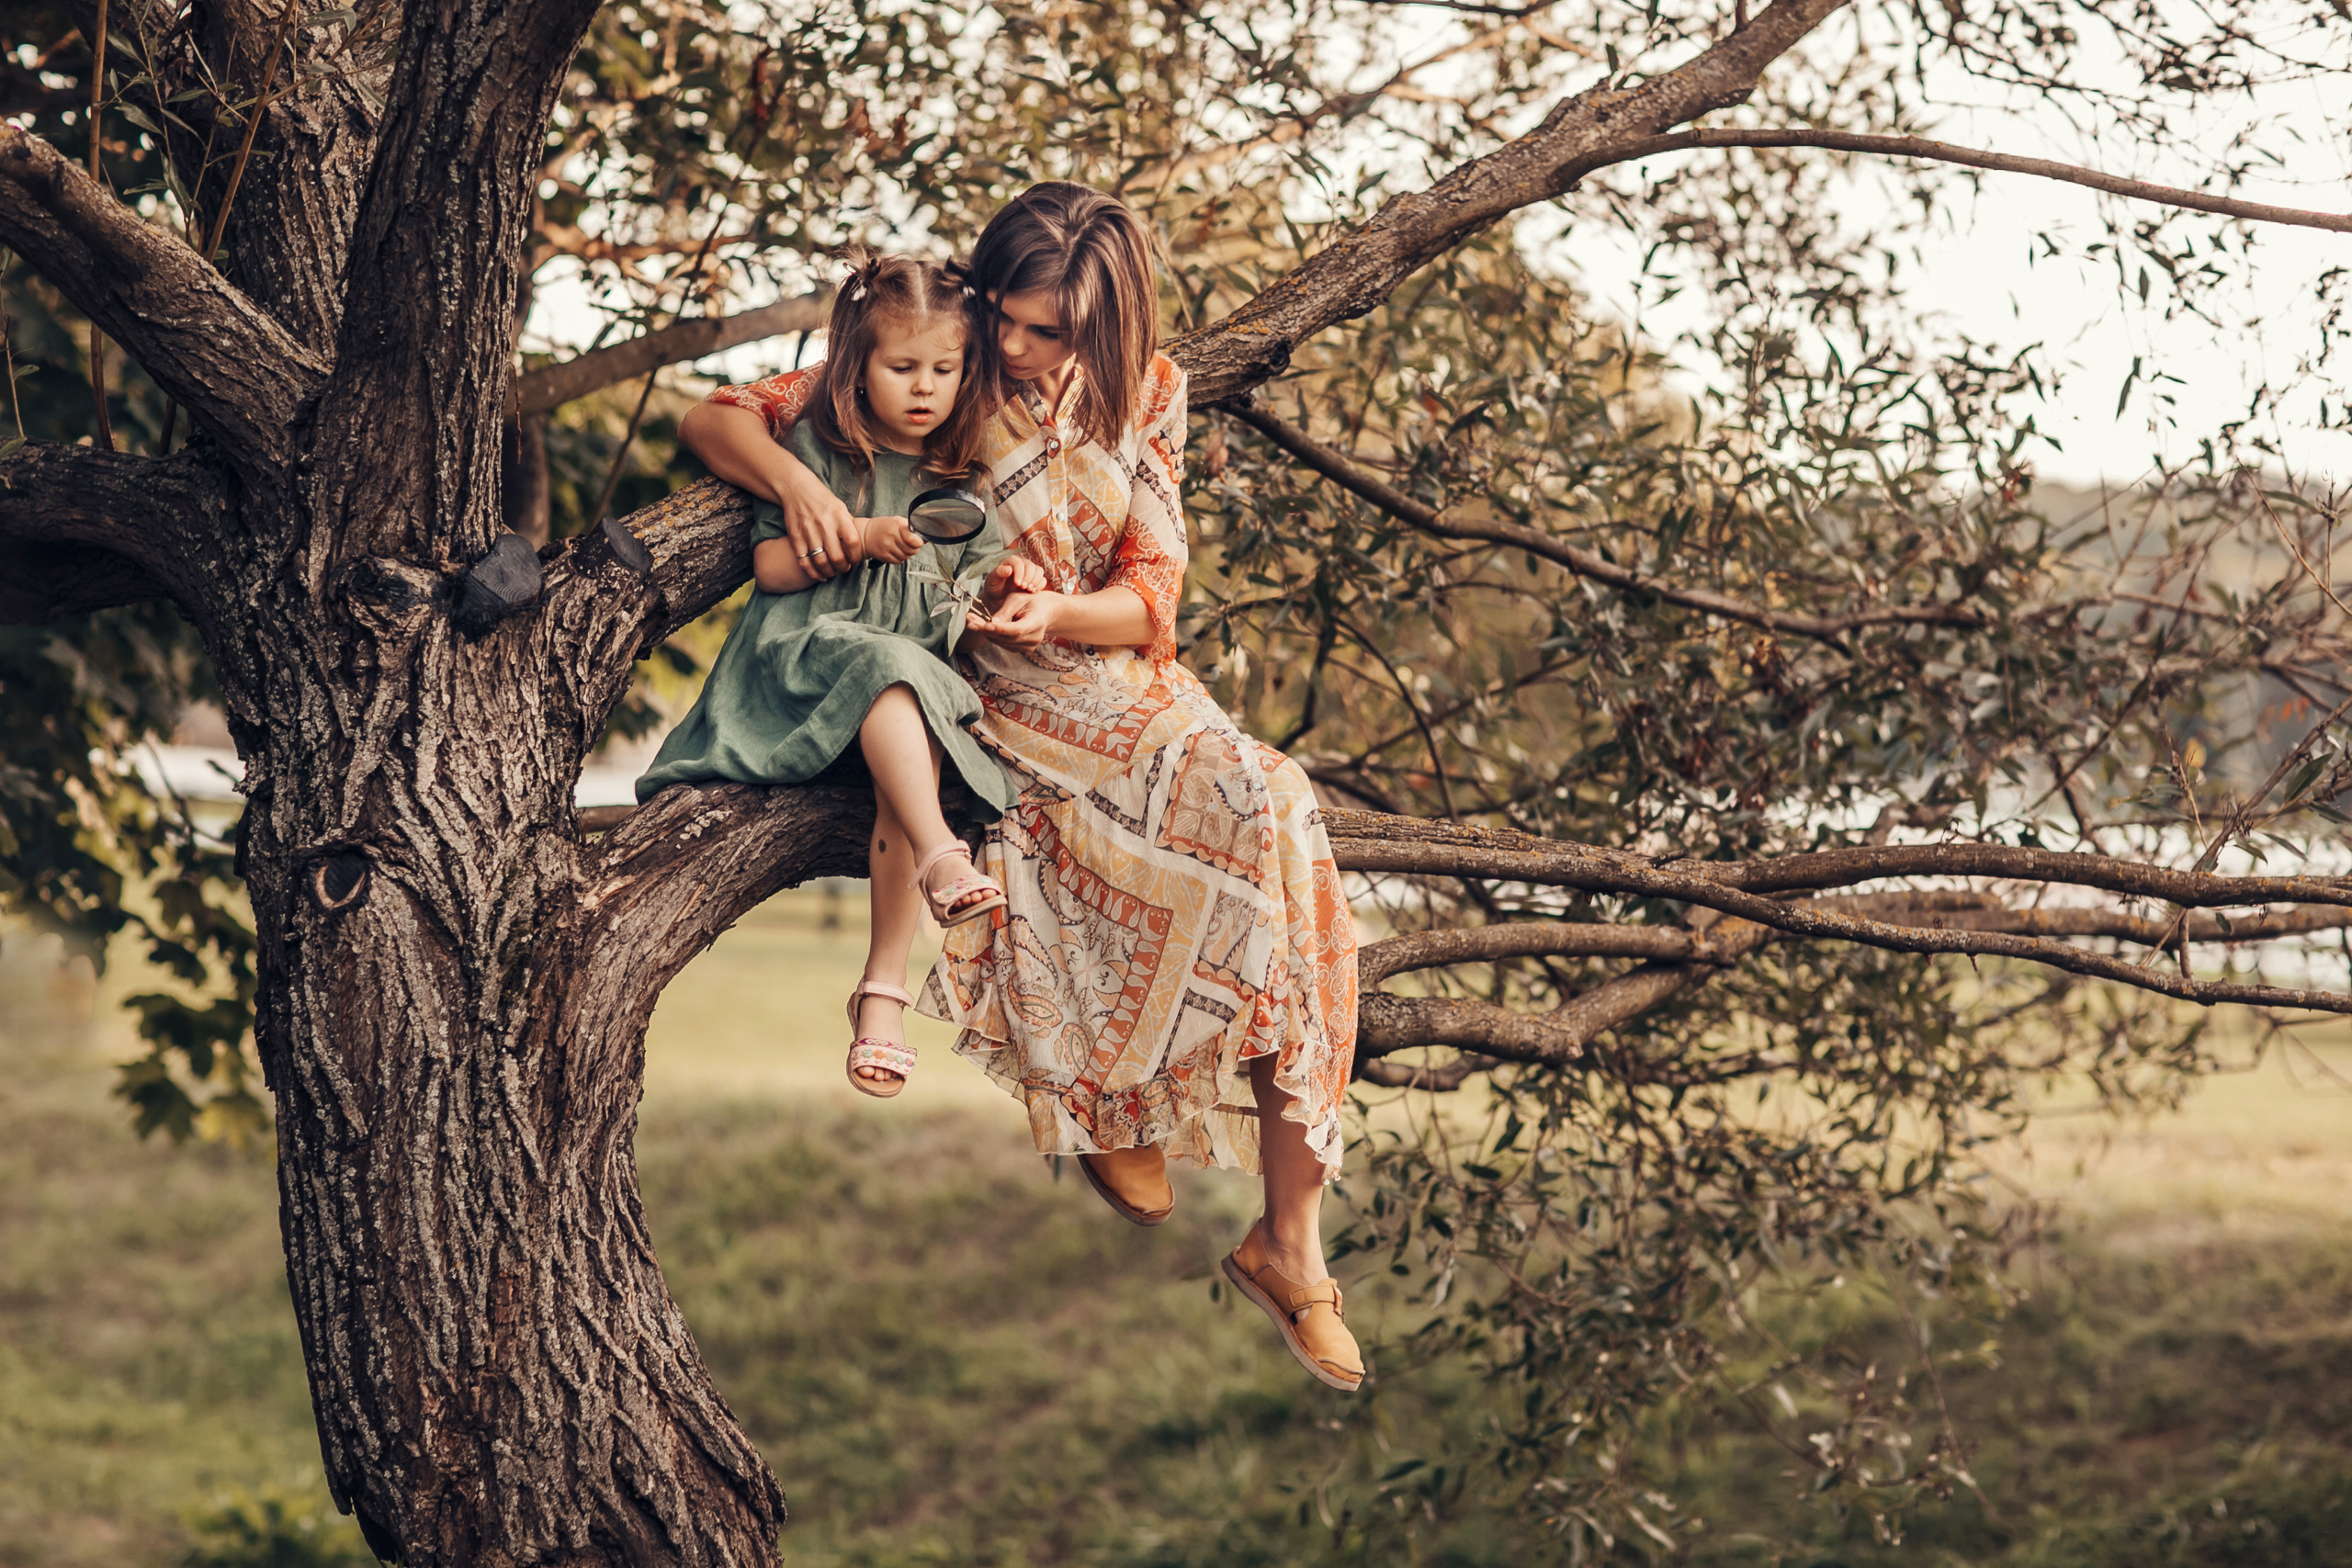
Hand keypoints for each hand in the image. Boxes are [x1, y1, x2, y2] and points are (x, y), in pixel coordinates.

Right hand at [777, 462, 861, 578]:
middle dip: (843, 568)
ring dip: (829, 572)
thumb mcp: (840, 508)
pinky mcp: (795, 537)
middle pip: (837, 557)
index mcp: (839, 516)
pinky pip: (804, 561)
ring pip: (820, 562)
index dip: (856, 556)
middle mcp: (824, 524)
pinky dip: (813, 573)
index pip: (853, 543)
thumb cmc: (823, 500)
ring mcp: (808, 532)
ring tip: (832, 572)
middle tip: (844, 569)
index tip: (855, 560)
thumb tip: (859, 548)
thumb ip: (848, 526)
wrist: (797, 489)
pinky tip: (819, 575)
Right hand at [858, 515, 923, 564]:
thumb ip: (911, 529)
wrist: (866, 535)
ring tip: (902, 546)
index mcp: (897, 526)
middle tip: (910, 543)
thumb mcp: (898, 521)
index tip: (918, 541)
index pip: (912, 539)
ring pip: (906, 557)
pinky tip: (896, 551)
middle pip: (912, 550)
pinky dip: (900, 557)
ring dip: (907, 553)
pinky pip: (899, 561)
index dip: (918, 542)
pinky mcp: (884, 557)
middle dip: (914, 548)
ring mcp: (887, 548)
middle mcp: (891, 537)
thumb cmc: (884, 527)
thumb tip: (925, 538)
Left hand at [970, 589, 1062, 648]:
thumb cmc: (1031, 601)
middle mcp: (1034, 638)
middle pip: (1006, 637)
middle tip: (969, 619)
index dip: (1001, 629)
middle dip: (985, 629)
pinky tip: (982, 626)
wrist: (1044, 611)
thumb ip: (1005, 611)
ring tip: (972, 620)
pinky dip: (991, 635)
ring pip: (1002, 642)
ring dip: (985, 632)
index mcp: (1036, 622)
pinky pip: (1003, 644)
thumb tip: (990, 623)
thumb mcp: (1018, 599)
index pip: (1017, 630)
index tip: (985, 625)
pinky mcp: (1021, 649)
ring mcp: (1028, 646)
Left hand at [980, 557, 1047, 608]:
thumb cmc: (995, 585)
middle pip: (1031, 566)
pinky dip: (1040, 585)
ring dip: (1036, 581)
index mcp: (1011, 561)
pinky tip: (1032, 591)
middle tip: (1023, 588)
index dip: (1020, 573)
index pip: (1019, 563)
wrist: (999, 595)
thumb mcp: (993, 579)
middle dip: (1028, 577)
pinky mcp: (1035, 580)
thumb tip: (1009, 569)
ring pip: (1039, 571)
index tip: (1017, 583)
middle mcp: (1022, 564)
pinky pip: (1042, 580)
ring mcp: (1030, 571)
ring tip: (1029, 590)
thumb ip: (999, 572)